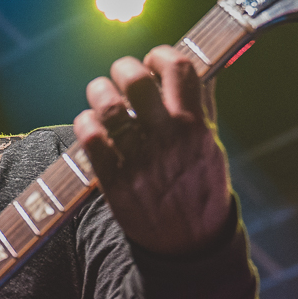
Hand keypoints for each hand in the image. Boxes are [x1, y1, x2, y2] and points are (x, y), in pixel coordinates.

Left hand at [73, 45, 232, 255]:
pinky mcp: (115, 180)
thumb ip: (202, 106)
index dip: (161, 54)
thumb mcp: (211, 146)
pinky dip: (85, 123)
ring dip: (99, 91)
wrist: (189, 244)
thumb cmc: (201, 189)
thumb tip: (197, 69)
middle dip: (123, 68)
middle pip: (136, 80)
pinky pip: (91, 139)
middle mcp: (168, 138)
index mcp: (195, 126)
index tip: (153, 59)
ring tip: (100, 94)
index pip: (178, 68)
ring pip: (109, 106)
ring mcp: (140, 160)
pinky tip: (90, 124)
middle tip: (120, 75)